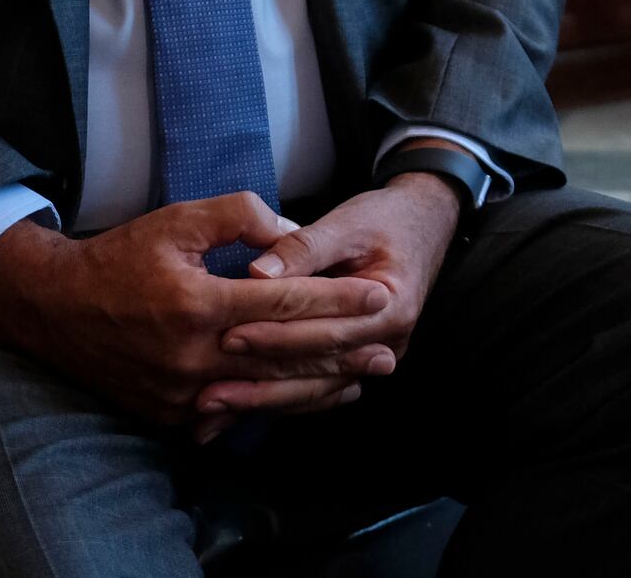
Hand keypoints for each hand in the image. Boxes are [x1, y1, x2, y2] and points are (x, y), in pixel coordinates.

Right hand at [0, 193, 398, 433]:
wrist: (55, 308)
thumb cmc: (121, 256)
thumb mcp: (178, 219)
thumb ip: (239, 215)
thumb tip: (292, 232)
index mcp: (198, 304)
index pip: (284, 302)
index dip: (335, 299)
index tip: (377, 294)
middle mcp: (192, 356)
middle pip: (283, 356)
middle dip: (339, 350)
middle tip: (386, 344)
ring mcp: (181, 393)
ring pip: (264, 391)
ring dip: (317, 384)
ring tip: (361, 375)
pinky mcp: (171, 413)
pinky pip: (233, 412)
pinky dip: (273, 403)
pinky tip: (308, 396)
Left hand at [186, 175, 465, 441]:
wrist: (423, 222)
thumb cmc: (383, 218)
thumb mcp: (347, 221)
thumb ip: (303, 247)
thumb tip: (256, 273)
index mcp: (391, 304)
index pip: (325, 329)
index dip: (276, 333)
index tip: (228, 334)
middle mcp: (389, 340)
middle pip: (317, 367)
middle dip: (260, 378)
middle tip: (208, 388)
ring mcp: (376, 356)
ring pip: (314, 388)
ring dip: (262, 400)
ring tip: (213, 407)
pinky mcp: (357, 362)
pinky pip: (317, 389)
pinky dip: (278, 399)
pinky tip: (238, 411)